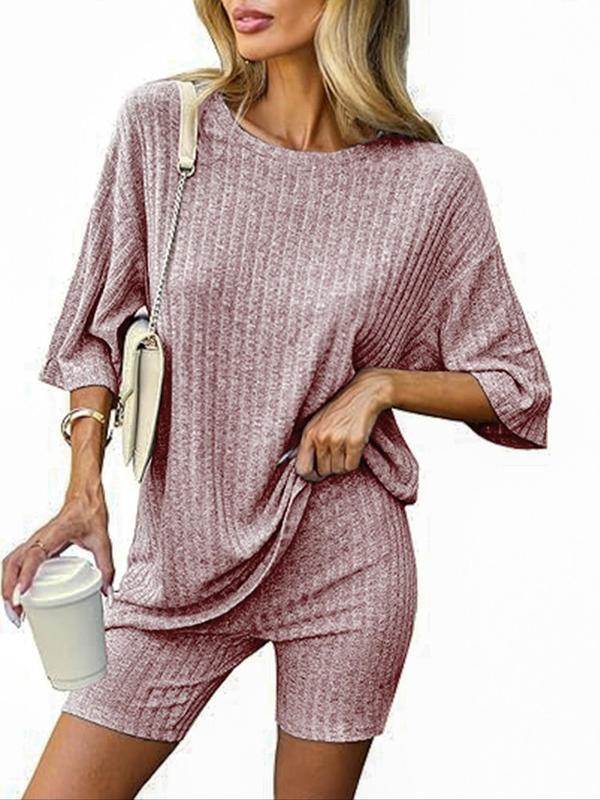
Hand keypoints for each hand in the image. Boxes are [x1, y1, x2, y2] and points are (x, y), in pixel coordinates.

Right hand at [2, 483, 114, 627]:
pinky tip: (19, 597)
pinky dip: (12, 580)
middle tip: (16, 613)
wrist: (85, 497)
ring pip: (10, 564)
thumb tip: (107, 593)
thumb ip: (106, 567)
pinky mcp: (35, 546)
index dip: (26, 574)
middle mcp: (39, 538)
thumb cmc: (90, 513)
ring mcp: (34, 542)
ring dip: (7, 586)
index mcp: (54, 534)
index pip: (34, 555)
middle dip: (9, 589)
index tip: (22, 593)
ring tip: (15, 611)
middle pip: (13, 564)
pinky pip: (16, 563)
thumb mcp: (103, 541)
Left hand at [295, 367, 390, 481]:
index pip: (302, 468)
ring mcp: (338, 440)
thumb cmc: (340, 409)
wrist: (364, 393)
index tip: (317, 473)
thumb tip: (307, 468)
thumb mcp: (318, 422)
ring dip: (343, 463)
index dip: (310, 475)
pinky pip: (351, 466)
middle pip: (323, 471)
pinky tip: (355, 447)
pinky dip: (354, 461)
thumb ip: (310, 442)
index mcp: (309, 433)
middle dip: (331, 466)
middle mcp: (321, 437)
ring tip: (346, 447)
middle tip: (338, 453)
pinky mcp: (355, 441)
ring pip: (338, 470)